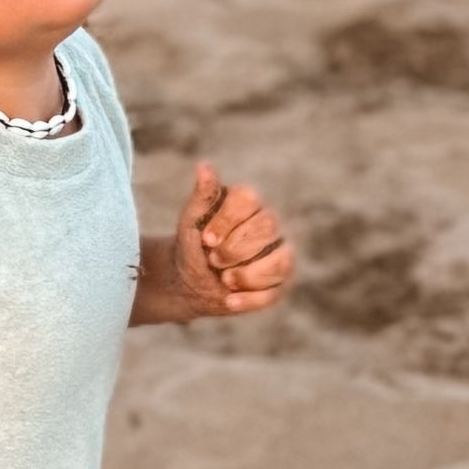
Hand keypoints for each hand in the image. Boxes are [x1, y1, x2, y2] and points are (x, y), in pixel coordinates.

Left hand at [162, 160, 293, 320]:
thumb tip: (204, 166)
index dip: (228, 221)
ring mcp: (279, 254)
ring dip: (246, 275)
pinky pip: (276, 291)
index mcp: (249, 203)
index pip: (250, 199)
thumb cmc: (193, 245)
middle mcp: (270, 225)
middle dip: (235, 249)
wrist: (188, 281)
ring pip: (281, 260)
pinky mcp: (279, 283)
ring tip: (224, 280)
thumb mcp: (191, 221)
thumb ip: (202, 196)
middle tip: (213, 260)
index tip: (207, 240)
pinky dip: (250, 299)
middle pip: (267, 228)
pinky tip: (229, 301)